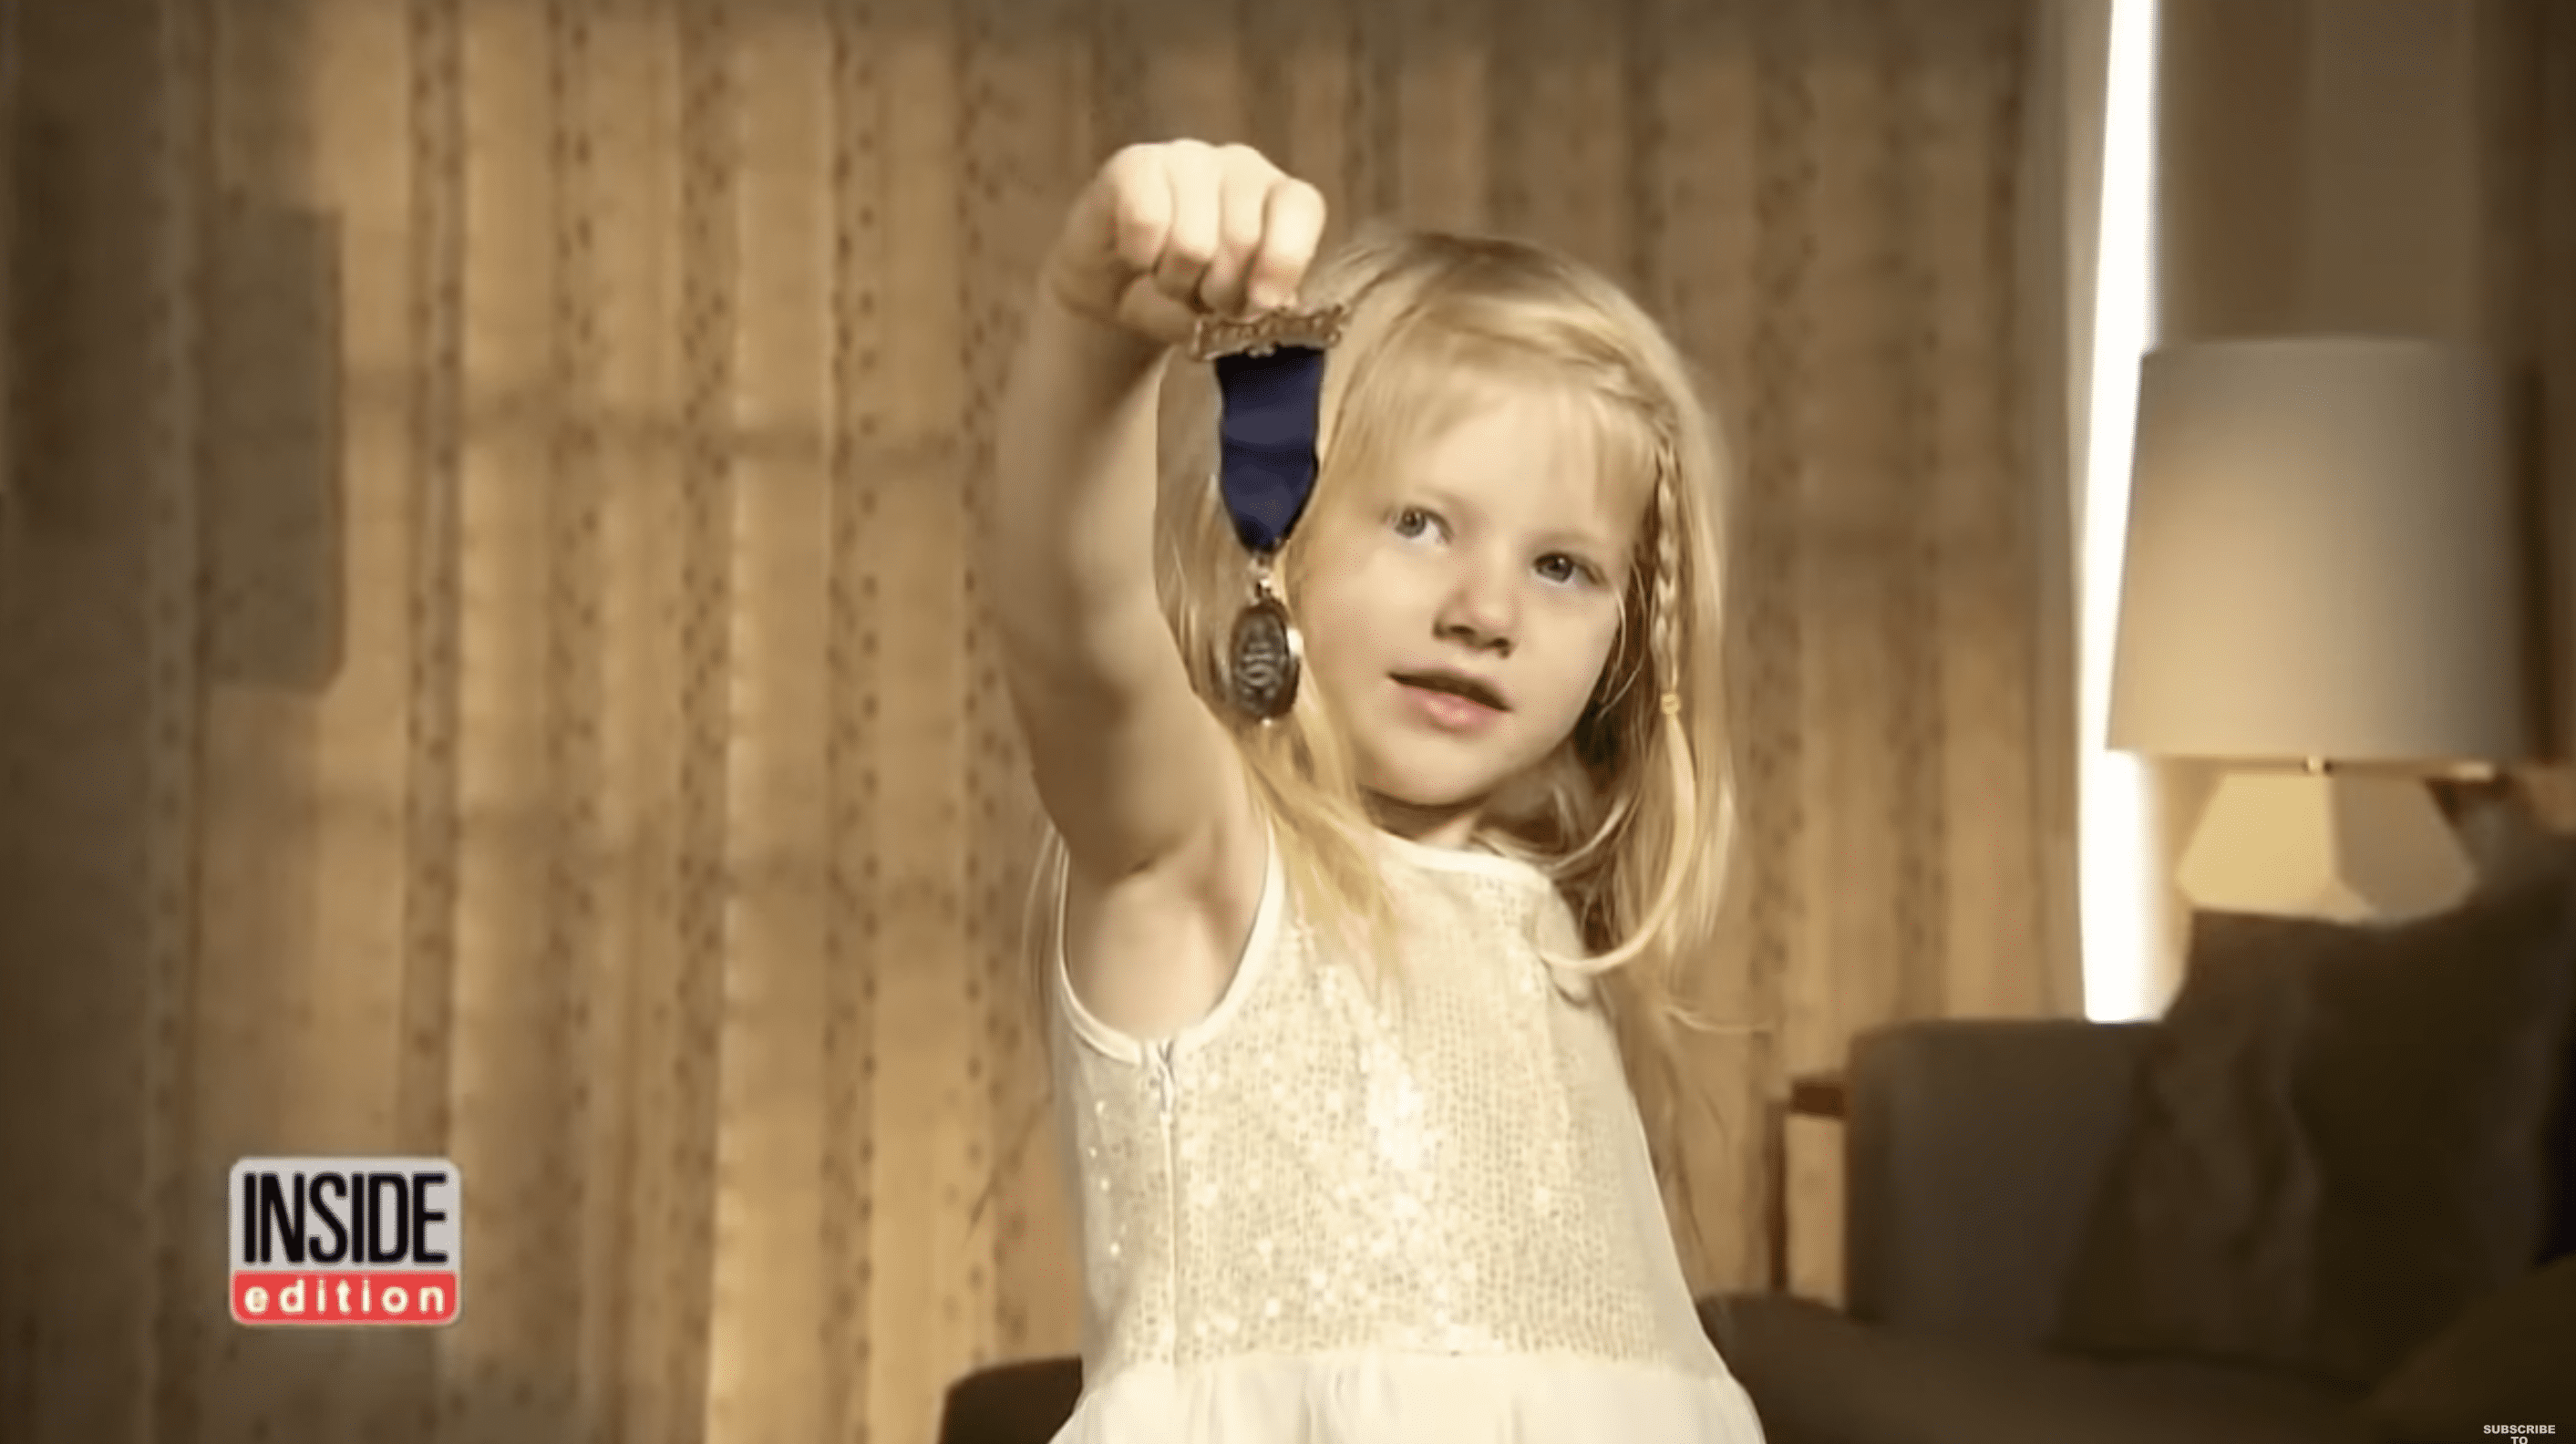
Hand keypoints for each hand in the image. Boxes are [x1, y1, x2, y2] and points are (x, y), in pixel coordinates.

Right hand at [1041, 140, 1328, 349]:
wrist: (1116, 292)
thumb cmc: (1186, 296)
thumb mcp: (1230, 313)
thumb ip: (1255, 306)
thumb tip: (1263, 302)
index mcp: (1279, 197)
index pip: (1301, 208)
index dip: (1283, 262)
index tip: (1259, 303)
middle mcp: (1240, 167)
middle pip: (1243, 240)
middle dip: (1218, 292)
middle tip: (1202, 300)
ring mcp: (1187, 158)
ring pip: (1192, 242)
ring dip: (1175, 283)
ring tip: (1169, 280)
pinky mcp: (1135, 164)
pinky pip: (1145, 223)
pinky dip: (1139, 259)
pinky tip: (1138, 257)